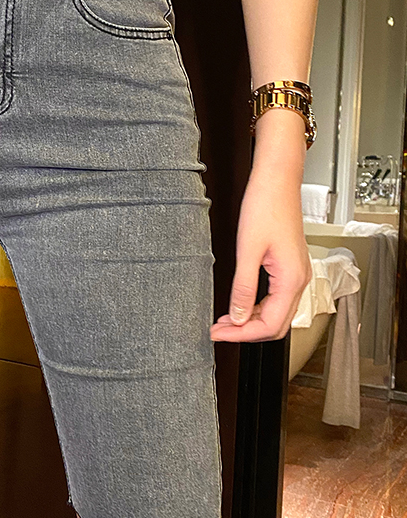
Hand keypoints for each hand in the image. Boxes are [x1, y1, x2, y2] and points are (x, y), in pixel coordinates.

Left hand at [210, 173, 310, 341]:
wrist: (277, 182)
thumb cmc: (265, 207)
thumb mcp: (247, 250)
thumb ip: (243, 288)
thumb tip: (238, 317)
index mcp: (292, 280)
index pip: (270, 326)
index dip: (241, 335)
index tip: (217, 334)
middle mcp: (300, 280)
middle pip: (276, 325)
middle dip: (246, 332)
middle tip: (217, 331)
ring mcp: (297, 274)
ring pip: (277, 313)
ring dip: (250, 321)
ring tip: (223, 321)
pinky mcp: (290, 267)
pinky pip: (277, 298)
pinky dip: (257, 307)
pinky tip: (239, 305)